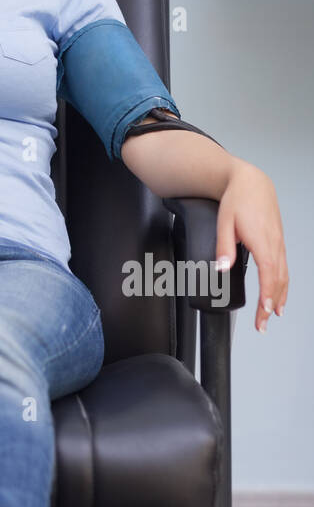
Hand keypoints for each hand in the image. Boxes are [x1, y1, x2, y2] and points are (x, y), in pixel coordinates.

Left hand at [215, 161, 287, 331]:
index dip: (268, 293)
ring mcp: (279, 243)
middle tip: (263, 324)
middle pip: (278, 280)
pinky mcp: (278, 243)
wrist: (252, 182)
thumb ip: (223, 246)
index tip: (266, 310)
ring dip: (280, 297)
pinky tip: (280, 295)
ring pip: (284, 275)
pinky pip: (284, 268)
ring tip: (273, 315)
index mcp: (261, 240)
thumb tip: (221, 267)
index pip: (268, 272)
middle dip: (272, 304)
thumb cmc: (237, 199)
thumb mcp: (224, 221)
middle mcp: (274, 244)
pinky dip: (282, 285)